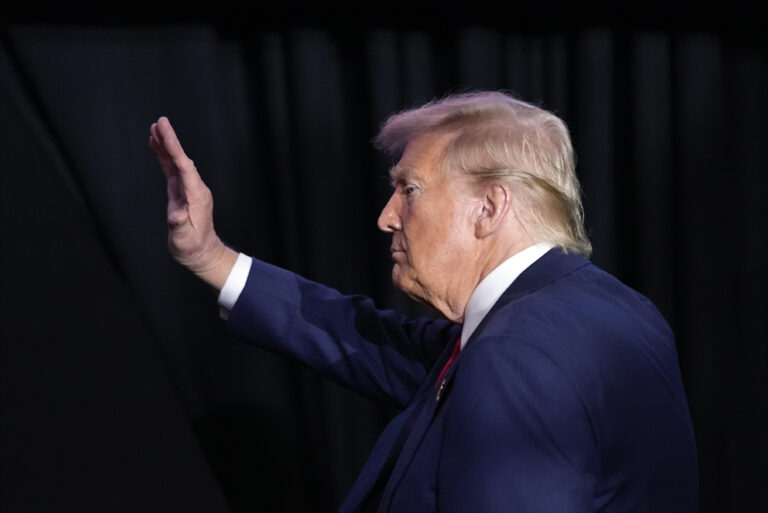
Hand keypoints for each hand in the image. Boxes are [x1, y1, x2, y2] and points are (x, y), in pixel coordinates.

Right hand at [150, 117, 236, 289]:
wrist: (200, 252)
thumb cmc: (192, 247)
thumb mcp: (184, 239)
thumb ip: (180, 226)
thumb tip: (175, 215)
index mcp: (196, 195)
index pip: (184, 166)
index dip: (174, 148)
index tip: (164, 131)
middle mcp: (194, 188)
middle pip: (181, 159)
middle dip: (170, 140)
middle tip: (160, 121)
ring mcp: (188, 188)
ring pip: (176, 162)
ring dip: (166, 145)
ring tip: (155, 128)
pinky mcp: (181, 191)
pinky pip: (172, 169)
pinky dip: (164, 156)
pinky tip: (156, 145)